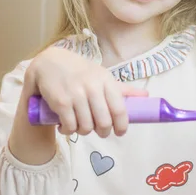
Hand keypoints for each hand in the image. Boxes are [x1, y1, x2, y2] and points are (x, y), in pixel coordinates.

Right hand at [23, 46, 147, 137]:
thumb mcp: (101, 76)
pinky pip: (70, 126)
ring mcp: (76, 94)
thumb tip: (146, 96)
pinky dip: (68, 130)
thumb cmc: (80, 71)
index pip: (120, 109)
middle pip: (104, 122)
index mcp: (106, 80)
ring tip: (80, 125)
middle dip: (102, 131)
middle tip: (98, 130)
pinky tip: (66, 125)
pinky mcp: (61, 102)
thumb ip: (122, 89)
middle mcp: (92, 87)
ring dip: (83, 131)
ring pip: (86, 127)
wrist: (49, 62)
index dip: (122, 126)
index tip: (120, 132)